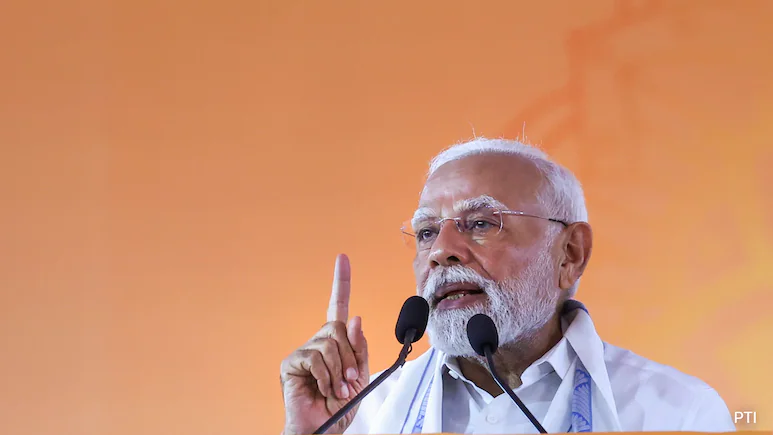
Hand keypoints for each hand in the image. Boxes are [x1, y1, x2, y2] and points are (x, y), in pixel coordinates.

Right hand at [280, 254, 369, 434]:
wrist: (324, 429)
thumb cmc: (340, 406)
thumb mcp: (360, 376)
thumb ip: (358, 348)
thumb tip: (355, 319)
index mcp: (335, 343)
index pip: (338, 306)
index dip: (341, 282)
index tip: (343, 258)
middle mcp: (318, 342)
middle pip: (338, 328)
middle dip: (350, 356)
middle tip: (349, 380)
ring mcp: (303, 351)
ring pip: (330, 343)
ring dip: (340, 370)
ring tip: (336, 389)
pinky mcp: (291, 363)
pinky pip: (316, 357)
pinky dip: (326, 377)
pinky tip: (322, 390)